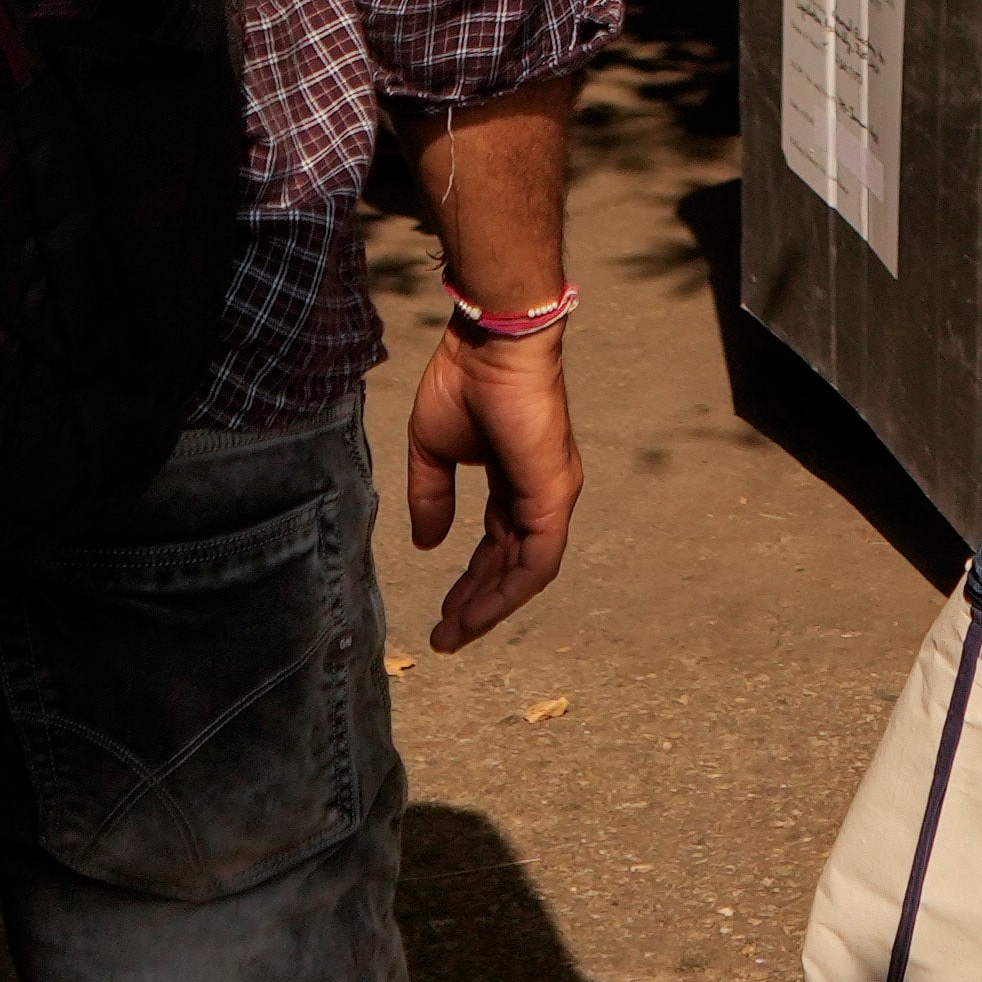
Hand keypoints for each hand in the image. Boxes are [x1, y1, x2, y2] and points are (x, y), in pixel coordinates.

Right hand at [409, 318, 586, 650]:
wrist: (491, 346)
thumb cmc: (464, 383)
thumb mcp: (434, 451)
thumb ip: (432, 499)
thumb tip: (426, 545)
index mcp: (513, 480)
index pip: (497, 543)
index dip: (471, 579)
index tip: (442, 612)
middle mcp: (540, 493)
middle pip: (511, 562)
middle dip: (478, 602)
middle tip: (444, 635)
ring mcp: (552, 495)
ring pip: (527, 570)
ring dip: (491, 605)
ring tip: (454, 633)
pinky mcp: (555, 495)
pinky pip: (537, 559)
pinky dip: (509, 589)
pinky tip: (478, 612)